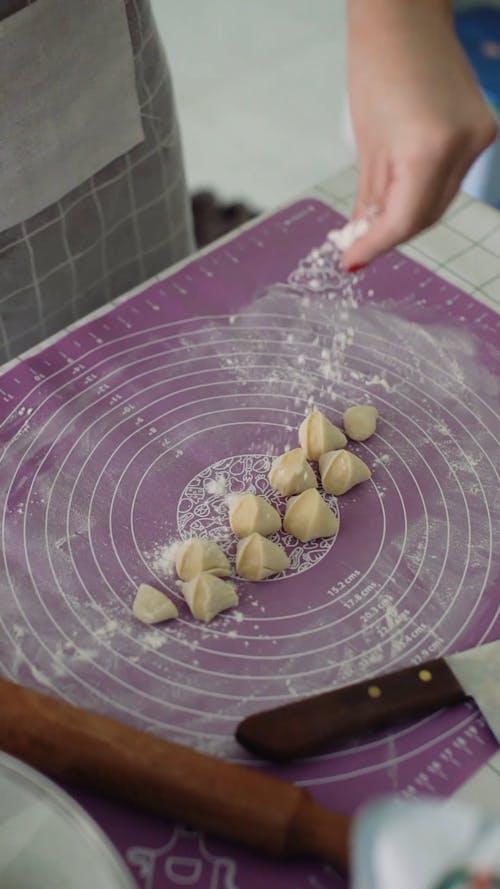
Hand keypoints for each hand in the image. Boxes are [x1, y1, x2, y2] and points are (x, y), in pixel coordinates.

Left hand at [343, 0, 496, 270]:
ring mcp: (478, 138)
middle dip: (390, 235)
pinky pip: (451, 178)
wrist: (405, 19)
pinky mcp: (483, 131)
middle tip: (358, 245)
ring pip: (440, 200)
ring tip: (373, 219)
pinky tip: (400, 191)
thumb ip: (369, 201)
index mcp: (428, 149)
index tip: (351, 261)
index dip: (375, 246)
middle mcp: (463, 147)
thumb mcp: (367, 146)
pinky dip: (424, 191)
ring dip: (407, 215)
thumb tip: (361, 241)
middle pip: (426, 216)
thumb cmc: (376, 69)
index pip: (404, 221)